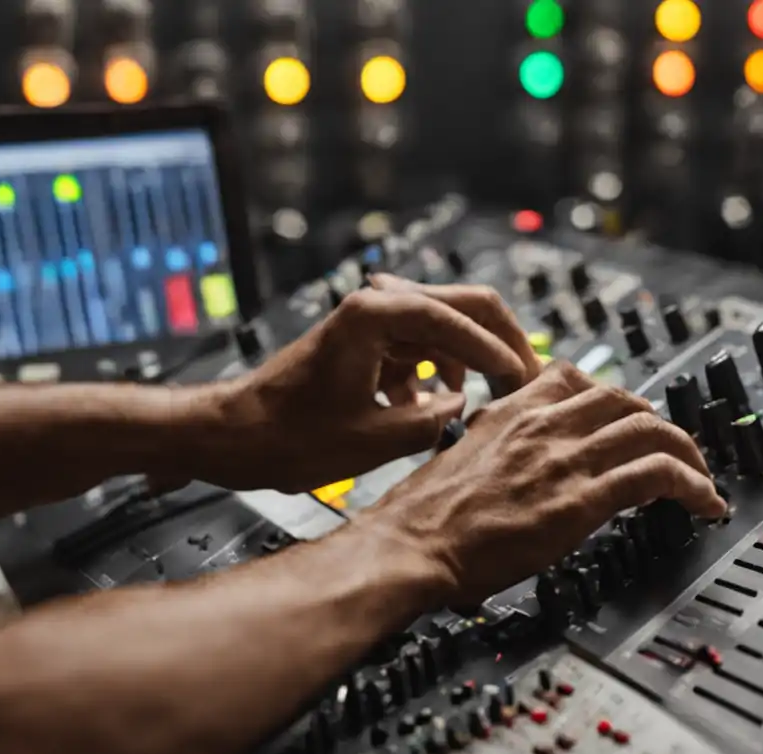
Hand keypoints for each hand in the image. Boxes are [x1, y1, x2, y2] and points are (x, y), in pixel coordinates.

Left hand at [190, 278, 543, 493]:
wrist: (231, 435)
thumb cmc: (284, 436)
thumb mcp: (372, 441)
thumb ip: (434, 422)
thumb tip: (471, 409)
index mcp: (375, 314)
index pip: (462, 319)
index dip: (501, 355)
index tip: (527, 387)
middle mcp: (376, 304)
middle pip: (465, 305)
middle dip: (501, 343)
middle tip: (530, 383)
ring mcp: (372, 320)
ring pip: (448, 324)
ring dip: (475, 358)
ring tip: (498, 398)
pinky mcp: (367, 341)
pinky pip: (423, 344)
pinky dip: (443, 369)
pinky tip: (447, 403)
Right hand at [352, 362, 726, 605]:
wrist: (410, 544)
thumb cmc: (424, 516)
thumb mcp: (461, 456)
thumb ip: (499, 447)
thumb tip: (524, 462)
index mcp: (511, 411)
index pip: (575, 378)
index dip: (611, 395)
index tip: (625, 417)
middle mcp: (543, 425)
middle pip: (624, 399)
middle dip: (658, 422)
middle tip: (673, 448)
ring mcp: (564, 460)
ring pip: (651, 430)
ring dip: (687, 453)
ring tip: (700, 478)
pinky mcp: (580, 500)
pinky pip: (655, 475)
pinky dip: (691, 484)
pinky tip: (702, 502)